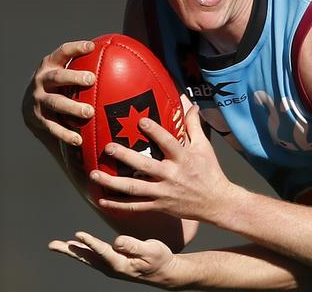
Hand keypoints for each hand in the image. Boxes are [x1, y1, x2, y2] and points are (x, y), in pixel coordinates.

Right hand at [22, 40, 95, 145]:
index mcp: (51, 64)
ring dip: (72, 107)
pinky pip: (52, 127)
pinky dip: (65, 133)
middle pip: (57, 77)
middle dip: (73, 77)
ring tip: (89, 112)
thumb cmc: (62, 84)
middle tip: (91, 79)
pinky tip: (79, 140)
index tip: (91, 46)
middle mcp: (42, 80)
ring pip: (55, 103)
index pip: (62, 52)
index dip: (75, 48)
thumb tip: (124, 58)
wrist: (30, 105)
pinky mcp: (38, 118)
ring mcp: (39, 100)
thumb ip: (86, 65)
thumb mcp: (67, 71)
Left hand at [48, 231, 181, 286]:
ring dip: (72, 251)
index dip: (90, 243)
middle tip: (52, 245)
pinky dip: (83, 251)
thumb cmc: (160, 259)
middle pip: (86, 258)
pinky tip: (78, 246)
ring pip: (88, 258)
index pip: (102, 252)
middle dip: (69, 251)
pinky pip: (93, 257)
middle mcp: (112, 268)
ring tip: (58, 245)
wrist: (164, 272)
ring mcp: (111, 267)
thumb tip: (116, 241)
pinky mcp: (113, 264)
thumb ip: (133, 245)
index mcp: (121, 264)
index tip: (78, 234)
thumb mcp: (151, 250)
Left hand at [89, 106, 235, 221]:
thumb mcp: (204, 147)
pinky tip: (102, 199)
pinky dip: (118, 204)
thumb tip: (191, 105)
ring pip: (134, 189)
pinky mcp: (160, 206)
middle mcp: (172, 175)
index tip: (141, 121)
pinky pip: (136, 207)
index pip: (168, 142)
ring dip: (112, 182)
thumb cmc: (210, 171)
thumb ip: (194, 126)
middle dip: (125, 156)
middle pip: (145, 166)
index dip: (155, 132)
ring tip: (94, 174)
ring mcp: (164, 193)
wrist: (216, 202)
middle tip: (108, 147)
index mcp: (183, 159)